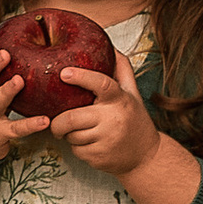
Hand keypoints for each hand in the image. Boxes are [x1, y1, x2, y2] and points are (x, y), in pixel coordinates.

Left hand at [49, 53, 174, 186]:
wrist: (147, 156)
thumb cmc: (134, 120)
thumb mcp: (132, 94)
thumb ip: (122, 71)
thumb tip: (112, 46)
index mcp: (120, 100)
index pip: (102, 84)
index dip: (82, 77)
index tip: (64, 73)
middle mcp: (114, 119)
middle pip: (73, 118)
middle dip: (58, 122)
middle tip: (55, 122)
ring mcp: (107, 139)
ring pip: (72, 135)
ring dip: (69, 135)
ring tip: (78, 133)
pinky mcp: (100, 157)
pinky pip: (76, 150)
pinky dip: (76, 148)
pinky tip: (88, 145)